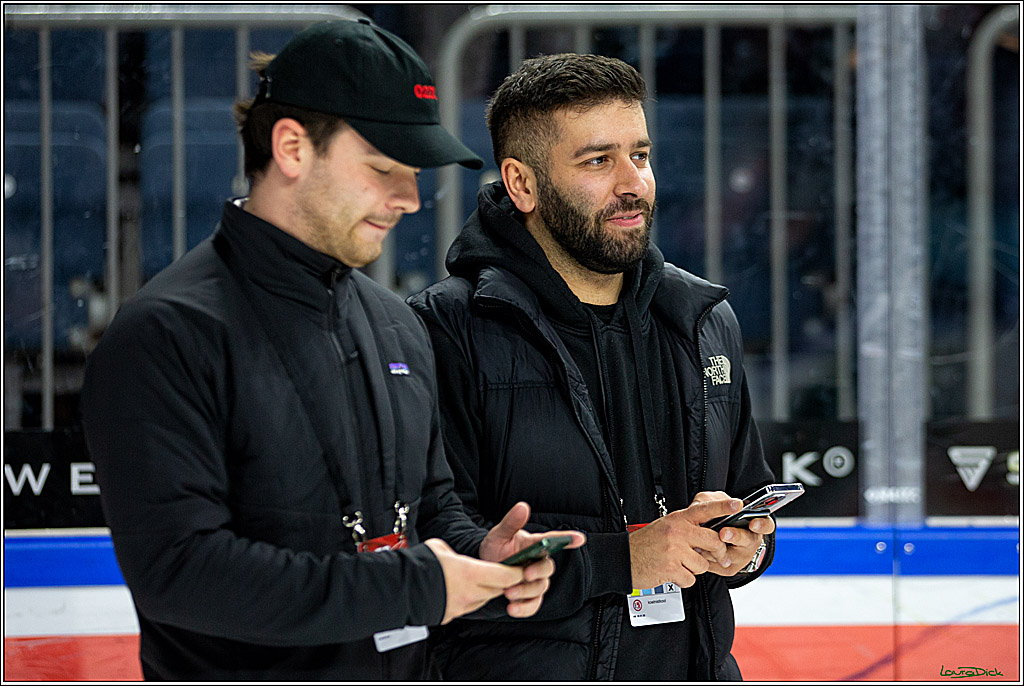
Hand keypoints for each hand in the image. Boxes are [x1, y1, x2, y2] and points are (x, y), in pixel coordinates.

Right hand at [423, 538, 524, 623]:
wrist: (399, 589)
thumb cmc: (419, 565)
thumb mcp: (441, 548)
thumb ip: (457, 555)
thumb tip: (456, 558)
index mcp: (471, 573)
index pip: (506, 576)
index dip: (516, 572)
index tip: (520, 566)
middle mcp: (470, 593)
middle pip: (498, 589)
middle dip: (504, 581)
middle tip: (505, 572)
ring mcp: (461, 607)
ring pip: (484, 599)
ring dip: (487, 591)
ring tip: (481, 579)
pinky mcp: (451, 616)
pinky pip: (468, 607)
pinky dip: (471, 599)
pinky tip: (462, 590)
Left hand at [478, 502, 585, 617]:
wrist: (482, 569)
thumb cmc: (495, 548)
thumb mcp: (499, 534)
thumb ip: (511, 522)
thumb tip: (523, 506)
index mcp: (534, 544)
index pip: (555, 540)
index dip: (568, 539)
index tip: (580, 538)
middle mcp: (538, 563)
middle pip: (547, 568)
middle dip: (538, 572)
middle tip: (525, 574)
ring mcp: (535, 581)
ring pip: (539, 588)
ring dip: (525, 592)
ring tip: (508, 592)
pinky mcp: (529, 597)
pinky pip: (533, 605)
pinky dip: (524, 608)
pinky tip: (511, 608)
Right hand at [629, 496, 741, 588]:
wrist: (624, 558)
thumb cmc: (646, 543)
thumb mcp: (666, 527)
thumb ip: (687, 528)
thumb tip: (711, 537)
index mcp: (677, 519)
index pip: (704, 509)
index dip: (722, 506)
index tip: (737, 504)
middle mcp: (677, 532)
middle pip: (713, 542)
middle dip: (719, 553)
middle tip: (719, 558)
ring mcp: (674, 551)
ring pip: (703, 565)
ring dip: (695, 569)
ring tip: (681, 564)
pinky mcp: (671, 569)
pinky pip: (691, 579)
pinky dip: (684, 579)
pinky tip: (673, 573)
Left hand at [690, 491, 774, 576]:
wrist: (710, 534)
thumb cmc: (719, 515)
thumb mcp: (720, 502)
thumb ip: (718, 500)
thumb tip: (714, 503)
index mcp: (755, 524)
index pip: (766, 525)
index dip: (761, 525)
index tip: (753, 523)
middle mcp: (750, 542)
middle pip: (748, 541)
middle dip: (736, 536)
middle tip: (724, 533)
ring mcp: (741, 557)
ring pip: (730, 556)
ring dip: (716, 549)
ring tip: (704, 545)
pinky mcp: (728, 568)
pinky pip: (716, 565)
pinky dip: (706, 557)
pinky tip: (698, 550)